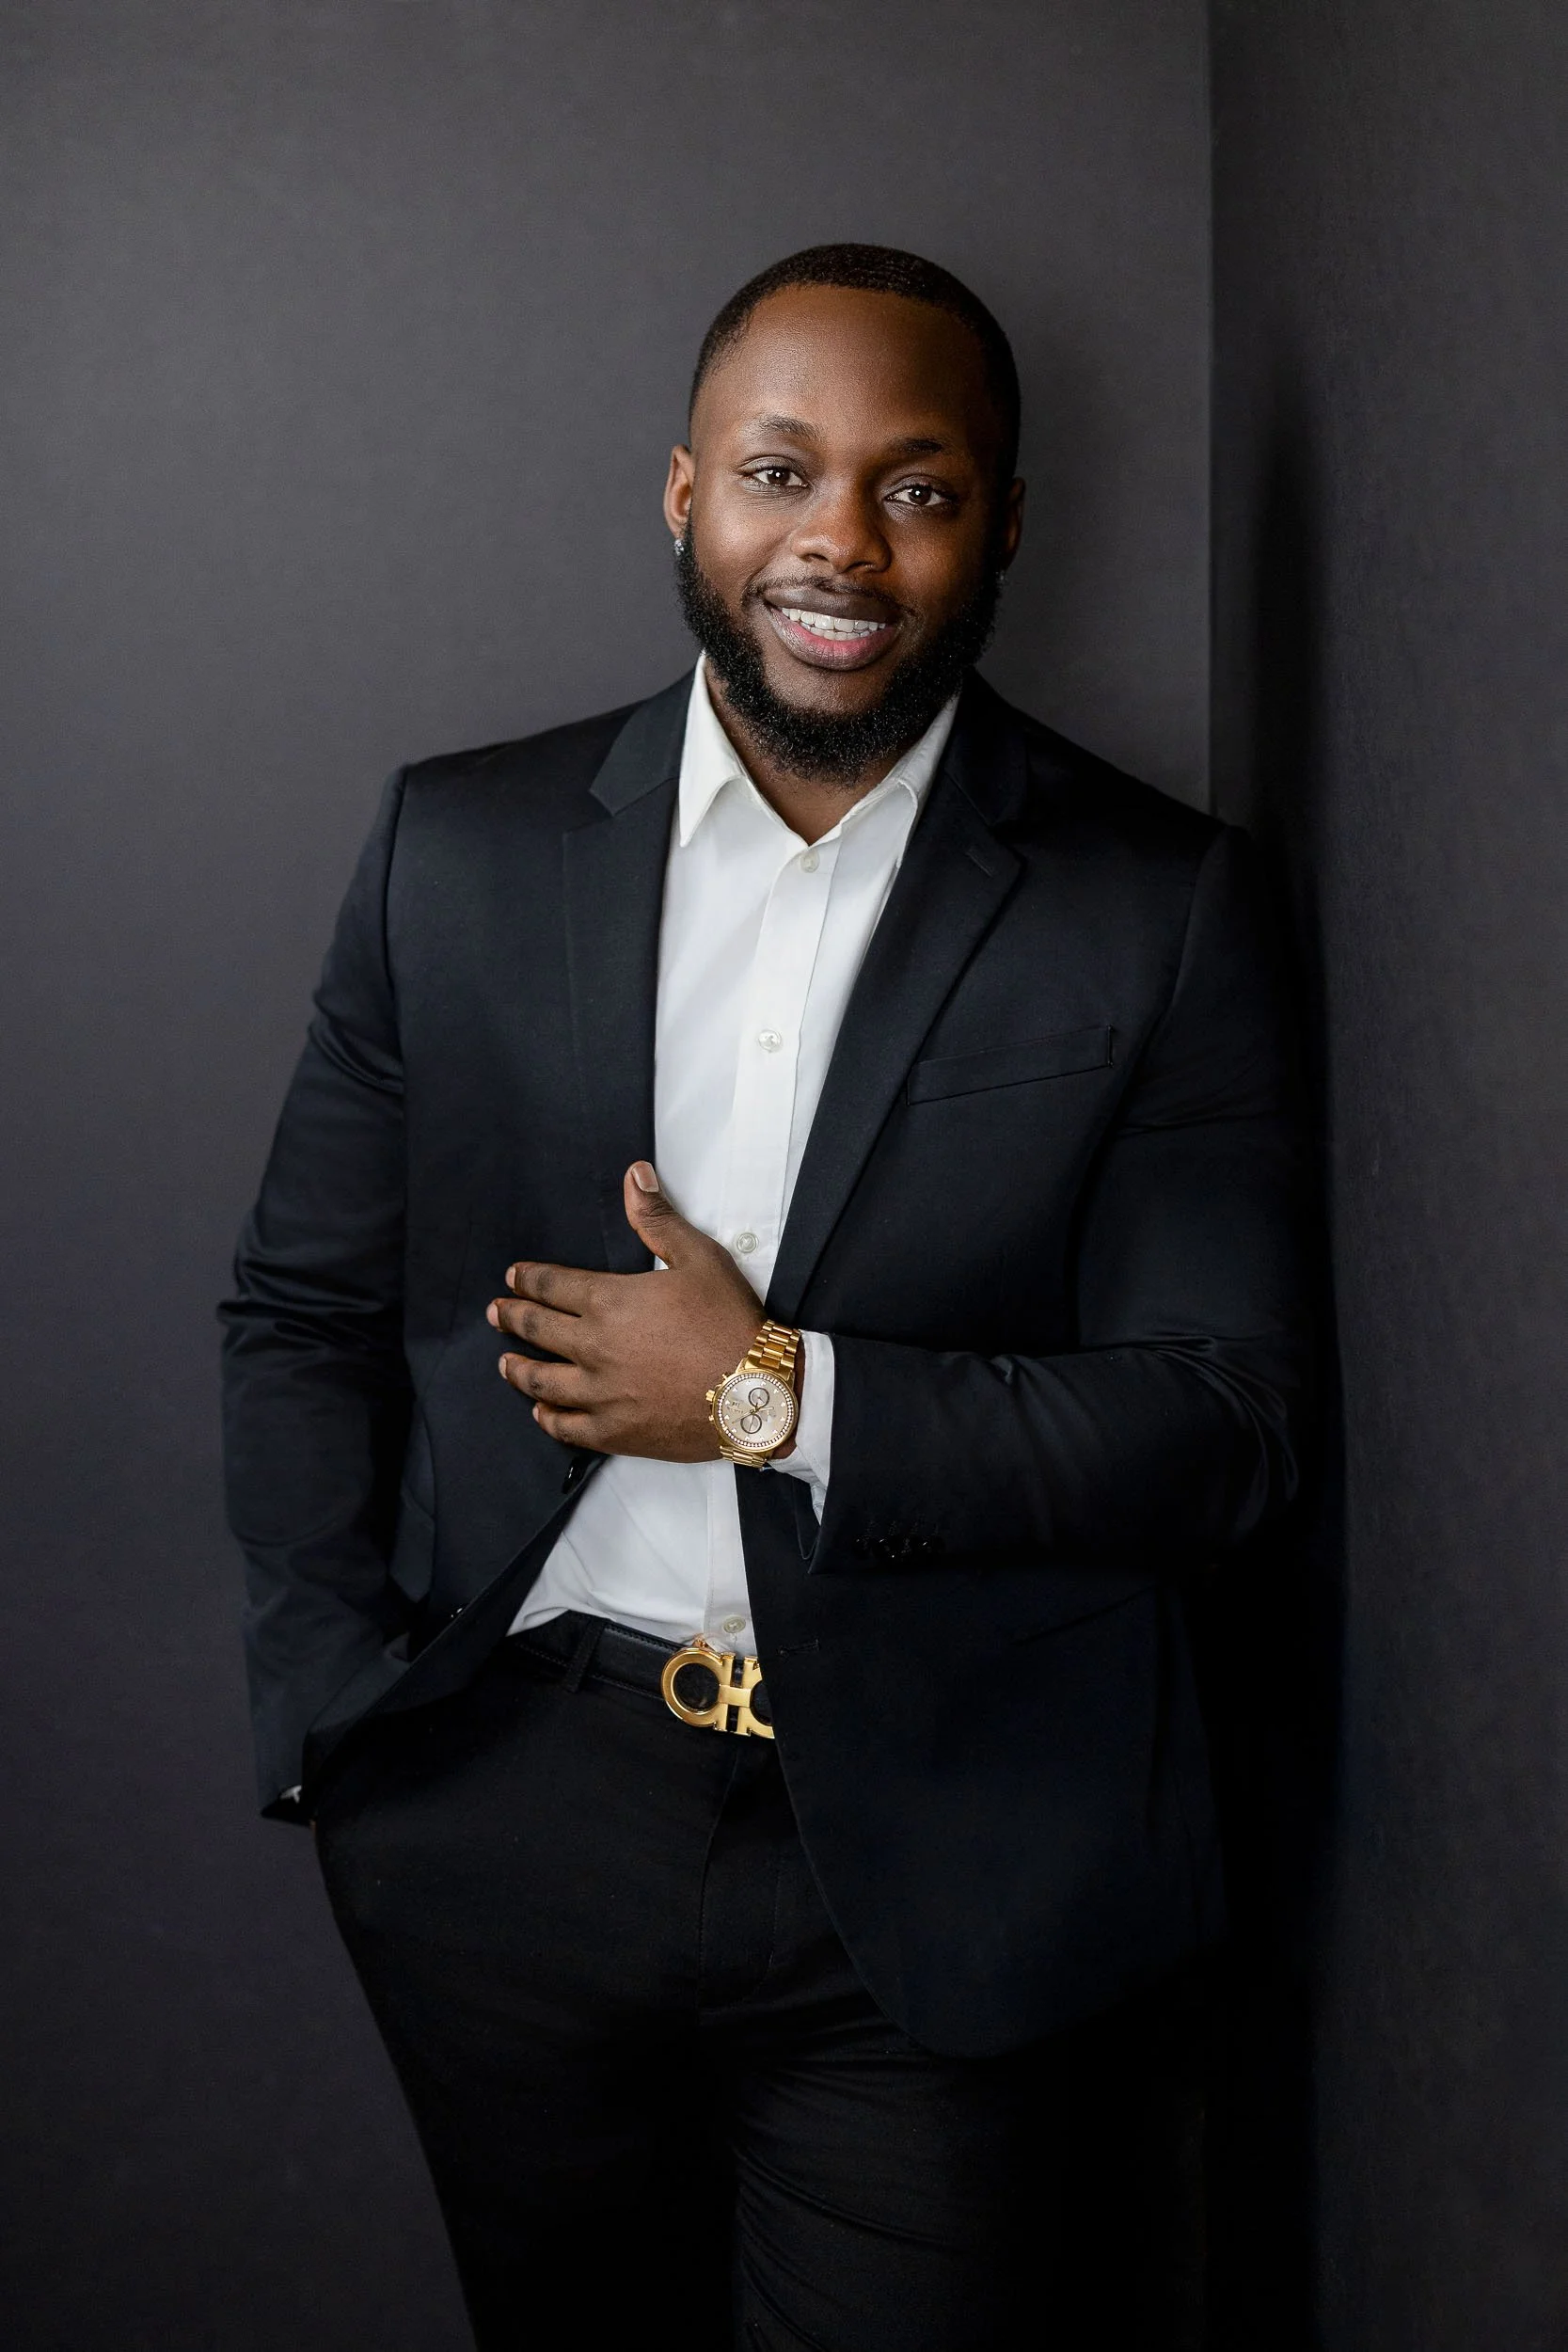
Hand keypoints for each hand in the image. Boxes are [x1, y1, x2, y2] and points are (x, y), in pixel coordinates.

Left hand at [487, 1163, 774, 1460]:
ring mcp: (601, 1393)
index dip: (528, 1280)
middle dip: (512, 1317)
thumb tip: (634, 1176)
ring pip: (542, 1382)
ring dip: (519, 1369)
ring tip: (506, 1363)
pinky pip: (567, 1427)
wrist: (757, 1391)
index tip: (513, 1278)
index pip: (552, 1286)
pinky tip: (541, 1413)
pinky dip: (548, 1419)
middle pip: (537, 1330)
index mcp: (609, 1302)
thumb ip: (657, 1218)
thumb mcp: (699, 1257)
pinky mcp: (615, 1431)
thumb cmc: (730, 1321)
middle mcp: (594, 1348)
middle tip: (496, 1312)